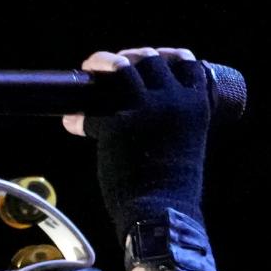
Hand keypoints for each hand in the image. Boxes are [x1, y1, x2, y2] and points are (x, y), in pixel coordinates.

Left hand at [62, 47, 210, 243]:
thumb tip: (147, 117)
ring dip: (102, 64)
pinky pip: (90, 110)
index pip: (186, 62)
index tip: (153, 59)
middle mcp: (174, 101)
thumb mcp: (188, 146)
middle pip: (150, 59)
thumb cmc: (175, 189)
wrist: (162, 214)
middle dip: (130, 57)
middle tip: (114, 68)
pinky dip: (79, 116)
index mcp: (197, 106)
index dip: (167, 56)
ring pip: (120, 67)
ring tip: (91, 71)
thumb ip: (175, 126)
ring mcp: (145, 109)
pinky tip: (73, 122)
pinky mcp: (116, 124)